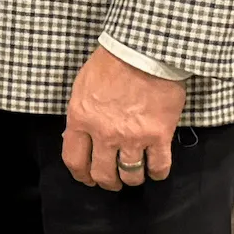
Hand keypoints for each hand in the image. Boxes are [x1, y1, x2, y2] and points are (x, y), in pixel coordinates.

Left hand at [63, 45, 184, 190]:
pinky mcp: (159, 135)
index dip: (81, 175)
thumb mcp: (82, 87)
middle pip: (102, 173)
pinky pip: (158, 166)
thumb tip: (80, 135)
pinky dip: (157, 173)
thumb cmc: (111, 63)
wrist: (143, 51)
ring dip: (131, 179)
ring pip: (130, 174)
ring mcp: (132, 137)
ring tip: (134, 176)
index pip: (74, 159)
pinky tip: (156, 171)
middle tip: (112, 182)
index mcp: (81, 119)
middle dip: (107, 182)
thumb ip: (80, 115)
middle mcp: (104, 133)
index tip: (87, 178)